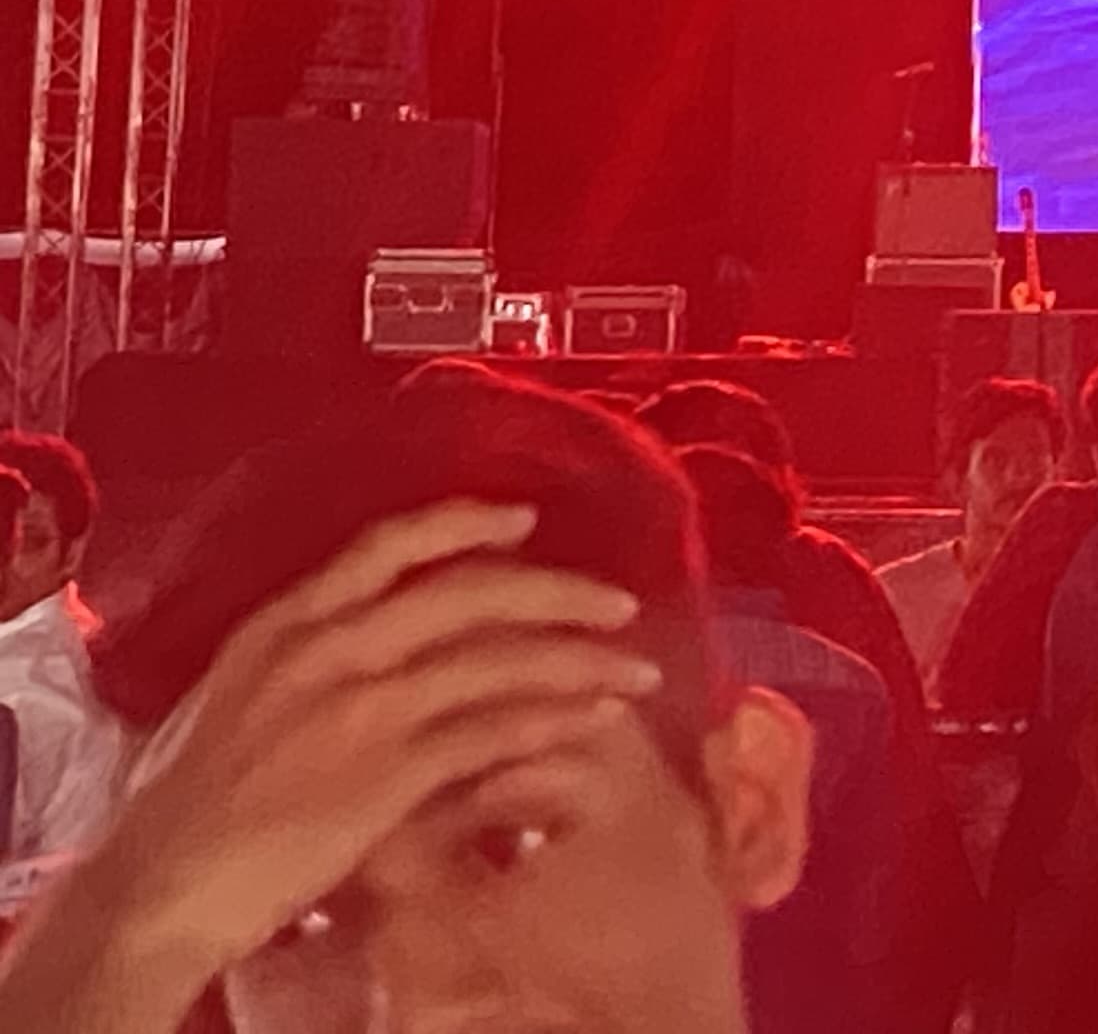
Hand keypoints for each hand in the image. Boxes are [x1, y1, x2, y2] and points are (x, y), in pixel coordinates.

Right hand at [0, 502, 658, 1033]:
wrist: (151, 891)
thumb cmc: (179, 812)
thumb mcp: (229, 701)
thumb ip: (303, 661)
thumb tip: (366, 639)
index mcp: (281, 625)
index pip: (387, 545)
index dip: (466, 523)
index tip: (524, 518)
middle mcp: (327, 649)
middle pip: (470, 592)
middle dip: (559, 592)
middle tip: (619, 602)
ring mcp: (361, 708)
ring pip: (500, 659)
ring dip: (581, 661)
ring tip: (634, 671)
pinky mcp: (387, 773)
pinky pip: (494, 730)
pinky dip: (554, 720)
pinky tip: (592, 720)